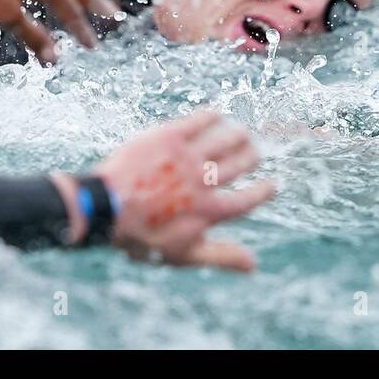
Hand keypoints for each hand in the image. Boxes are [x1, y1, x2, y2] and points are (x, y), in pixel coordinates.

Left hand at [92, 110, 275, 271]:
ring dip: (237, 135)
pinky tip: (217, 114)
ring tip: (242, 132)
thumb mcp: (184, 254)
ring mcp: (188, 157)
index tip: (272, 185)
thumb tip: (254, 265)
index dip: (263, 192)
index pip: (248, 199)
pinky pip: (197, 122)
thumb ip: (221, 257)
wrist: (106, 208)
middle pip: (239, 165)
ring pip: (224, 140)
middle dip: (251, 157)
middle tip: (254, 152)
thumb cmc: (142, 236)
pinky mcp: (169, 137)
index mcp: (210, 210)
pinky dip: (211, 117)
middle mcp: (205, 181)